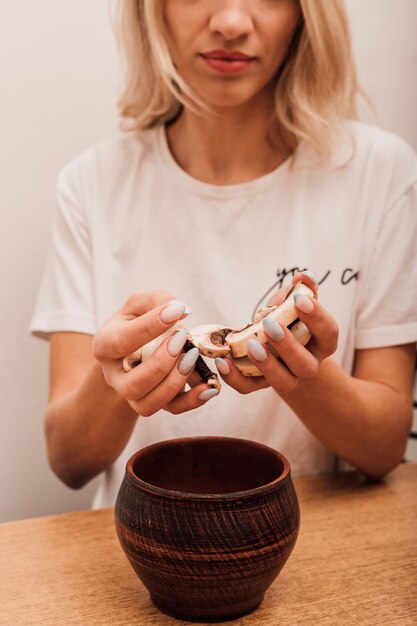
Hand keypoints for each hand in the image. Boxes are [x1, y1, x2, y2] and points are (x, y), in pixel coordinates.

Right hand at [92, 290, 218, 416]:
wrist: (133, 347)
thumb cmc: (136, 321)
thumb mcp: (139, 304)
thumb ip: (156, 300)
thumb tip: (178, 308)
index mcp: (104, 346)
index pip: (121, 342)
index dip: (150, 327)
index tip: (176, 311)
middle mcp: (114, 376)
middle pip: (132, 384)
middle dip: (161, 364)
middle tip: (182, 339)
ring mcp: (132, 394)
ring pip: (148, 404)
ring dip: (175, 383)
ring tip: (193, 357)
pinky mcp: (153, 402)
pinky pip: (171, 410)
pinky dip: (192, 401)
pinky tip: (209, 386)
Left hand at [215, 272, 337, 394]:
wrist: (275, 343)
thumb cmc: (289, 318)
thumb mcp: (295, 301)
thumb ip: (302, 288)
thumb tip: (304, 276)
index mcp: (322, 342)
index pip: (328, 332)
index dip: (316, 317)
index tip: (299, 299)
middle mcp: (308, 364)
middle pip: (306, 365)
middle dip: (288, 345)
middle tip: (270, 325)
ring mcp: (286, 377)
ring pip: (283, 382)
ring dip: (266, 365)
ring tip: (250, 345)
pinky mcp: (260, 384)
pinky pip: (249, 388)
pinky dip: (234, 378)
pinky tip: (223, 361)